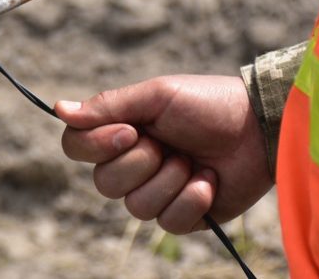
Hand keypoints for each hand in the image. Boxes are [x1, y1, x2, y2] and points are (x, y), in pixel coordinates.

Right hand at [56, 75, 272, 233]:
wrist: (259, 127)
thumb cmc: (207, 103)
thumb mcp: (156, 96)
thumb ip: (108, 106)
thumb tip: (58, 109)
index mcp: (120, 131)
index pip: (76, 147)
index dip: (96, 146)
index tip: (130, 131)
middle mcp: (132, 163)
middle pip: (104, 183)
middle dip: (140, 164)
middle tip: (168, 144)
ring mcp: (158, 190)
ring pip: (136, 206)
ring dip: (170, 180)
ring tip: (194, 161)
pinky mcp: (185, 215)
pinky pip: (168, 222)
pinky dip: (191, 199)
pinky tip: (209, 179)